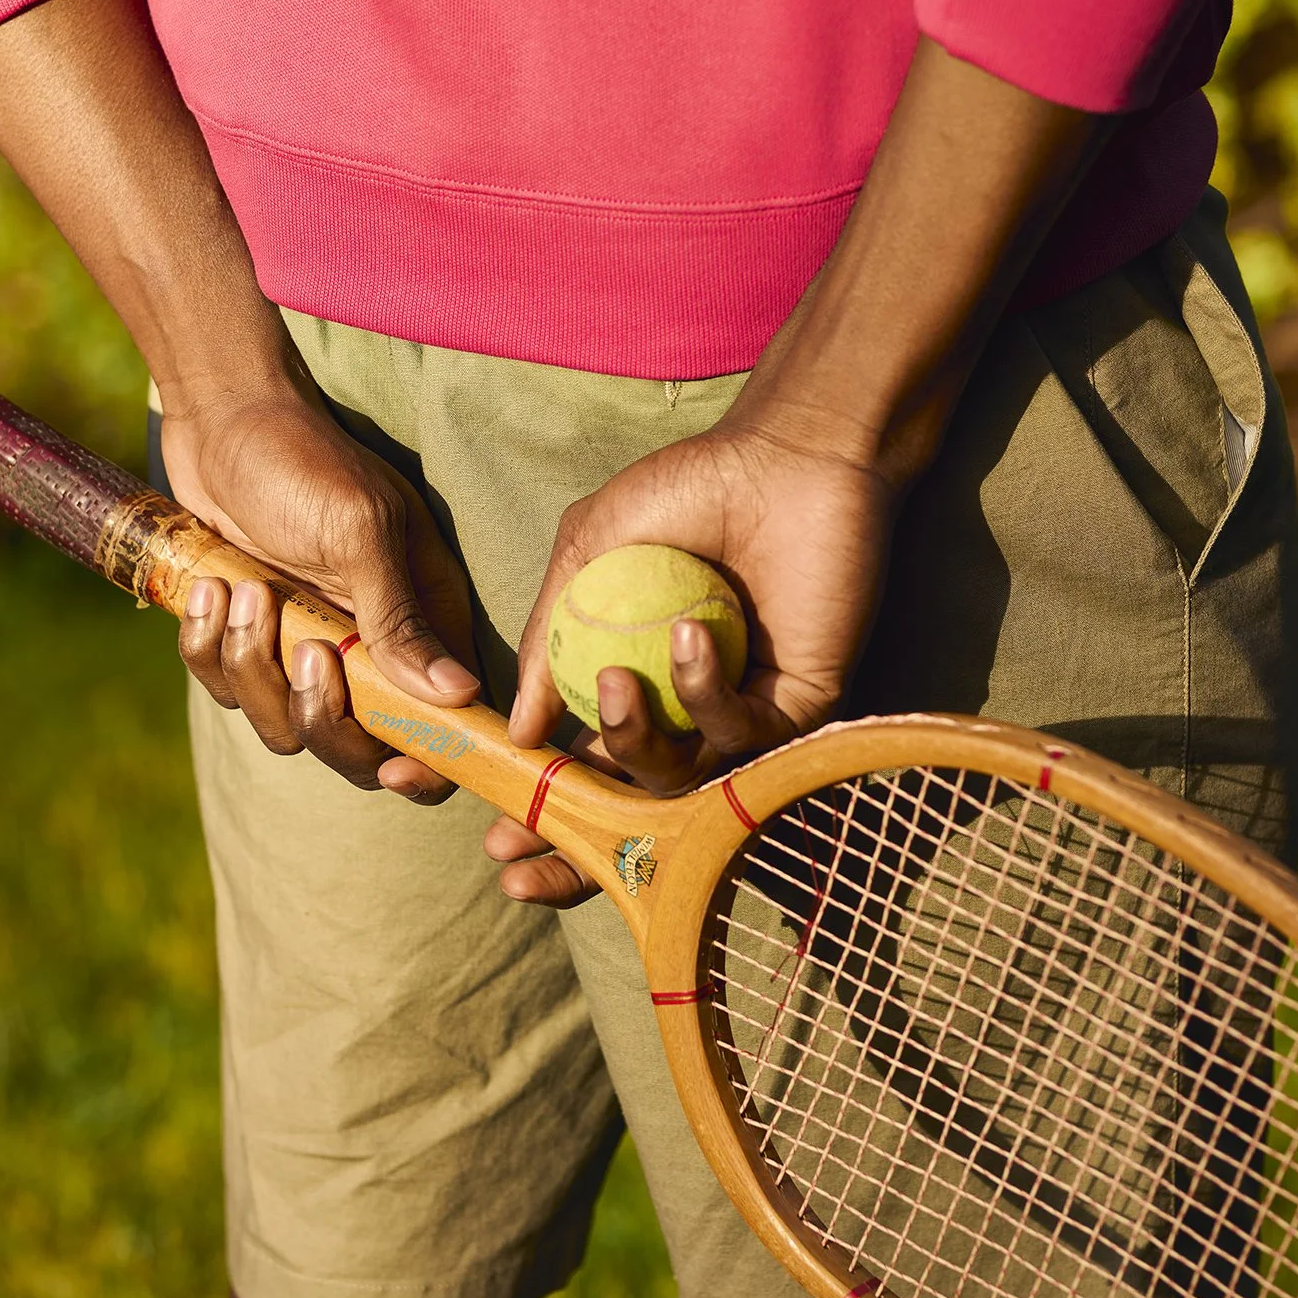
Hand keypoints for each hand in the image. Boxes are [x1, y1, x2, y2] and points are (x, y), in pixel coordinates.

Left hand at [165, 382, 479, 799]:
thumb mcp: (359, 532)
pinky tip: (212, 589)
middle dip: (324, 718)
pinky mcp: (249, 636)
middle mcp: (371, 643)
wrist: (220, 415)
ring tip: (246, 592)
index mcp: (424, 617)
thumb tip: (458, 698)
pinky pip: (227, 687)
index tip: (393, 763)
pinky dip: (209, 649)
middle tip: (306, 653)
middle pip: (360, 747)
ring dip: (254, 668)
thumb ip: (400, 618)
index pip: (447, 721)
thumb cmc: (301, 458)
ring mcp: (307, 644)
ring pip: (282, 723)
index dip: (429, 761)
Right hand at [487, 406, 896, 901]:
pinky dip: (703, 692)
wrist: (786, 455)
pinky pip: (740, 735)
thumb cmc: (688, 490)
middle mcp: (689, 711)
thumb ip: (547, 638)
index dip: (546, 813)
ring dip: (632, 740)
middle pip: (629, 801)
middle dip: (571, 833)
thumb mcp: (586, 552)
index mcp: (637, 682)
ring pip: (678, 778)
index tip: (496, 841)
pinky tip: (688, 633)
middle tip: (517, 842)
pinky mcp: (801, 707)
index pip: (587, 767)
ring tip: (615, 679)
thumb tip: (515, 729)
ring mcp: (743, 714)